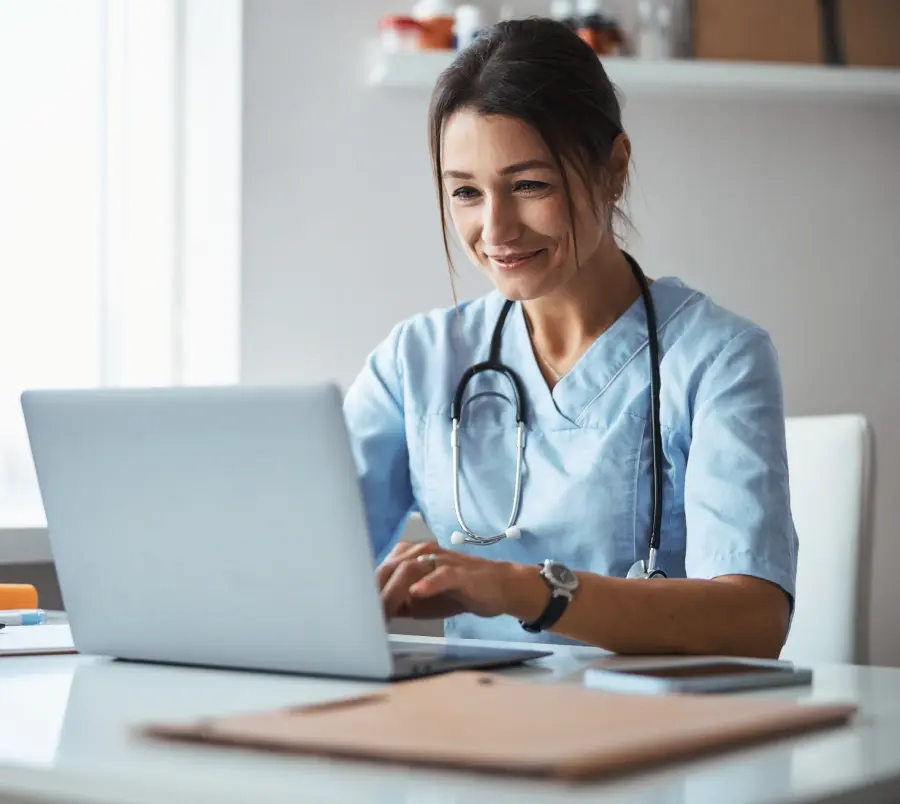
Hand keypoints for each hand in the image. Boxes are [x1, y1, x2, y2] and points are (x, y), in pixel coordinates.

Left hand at [377, 541, 519, 619]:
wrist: (498, 586)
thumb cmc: (457, 592)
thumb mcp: (422, 601)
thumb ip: (399, 603)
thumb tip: (373, 613)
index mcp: (413, 557)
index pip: (383, 569)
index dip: (369, 589)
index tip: (357, 609)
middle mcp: (425, 553)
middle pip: (393, 566)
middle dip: (377, 589)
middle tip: (367, 613)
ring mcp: (443, 560)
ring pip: (413, 568)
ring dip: (395, 589)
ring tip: (384, 607)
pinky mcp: (462, 572)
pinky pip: (443, 574)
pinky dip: (428, 583)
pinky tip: (416, 593)